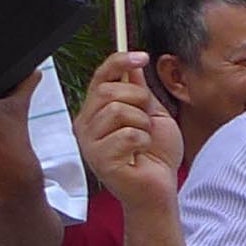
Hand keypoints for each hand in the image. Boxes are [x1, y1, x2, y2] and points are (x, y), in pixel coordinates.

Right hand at [71, 52, 182, 215]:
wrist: (159, 189)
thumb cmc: (156, 156)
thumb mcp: (153, 115)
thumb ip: (140, 92)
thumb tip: (132, 64)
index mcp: (96, 112)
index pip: (100, 77)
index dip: (118, 62)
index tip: (141, 56)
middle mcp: (86, 124)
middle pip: (108, 91)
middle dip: (139, 100)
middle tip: (148, 120)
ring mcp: (89, 142)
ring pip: (118, 111)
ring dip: (143, 124)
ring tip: (143, 141)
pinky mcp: (99, 158)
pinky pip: (127, 134)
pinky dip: (143, 142)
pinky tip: (140, 154)